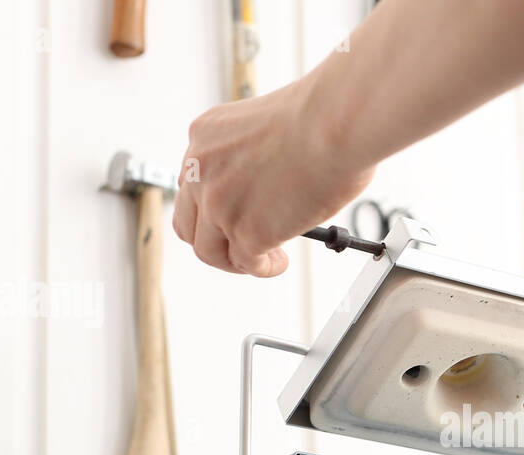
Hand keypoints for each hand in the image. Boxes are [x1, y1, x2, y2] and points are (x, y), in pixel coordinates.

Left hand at [173, 80, 375, 276]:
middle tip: (239, 244)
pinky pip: (246, 264)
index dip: (212, 205)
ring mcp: (219, 204)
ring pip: (208, 250)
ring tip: (263, 258)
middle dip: (214, 238)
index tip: (233, 213)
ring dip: (234, 260)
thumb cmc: (321, 116)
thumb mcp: (265, 126)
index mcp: (206, 136)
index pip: (193, 183)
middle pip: (188, 222)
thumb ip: (253, 157)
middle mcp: (203, 169)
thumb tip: (271, 185)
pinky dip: (264, 268)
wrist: (336, 122)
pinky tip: (280, 261)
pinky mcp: (246, 232)